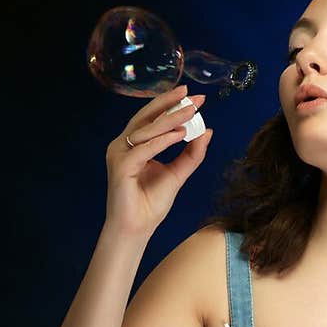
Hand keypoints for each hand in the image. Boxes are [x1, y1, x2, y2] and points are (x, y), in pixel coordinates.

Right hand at [104, 84, 213, 237]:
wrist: (137, 229)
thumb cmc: (150, 204)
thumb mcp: (178, 173)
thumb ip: (191, 153)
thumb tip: (208, 131)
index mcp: (133, 144)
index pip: (153, 118)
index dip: (172, 105)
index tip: (196, 98)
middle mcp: (123, 145)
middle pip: (147, 116)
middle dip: (172, 104)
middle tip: (194, 96)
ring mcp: (119, 154)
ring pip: (146, 129)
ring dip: (171, 119)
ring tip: (192, 111)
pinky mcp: (120, 166)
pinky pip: (144, 148)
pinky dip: (162, 140)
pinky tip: (180, 134)